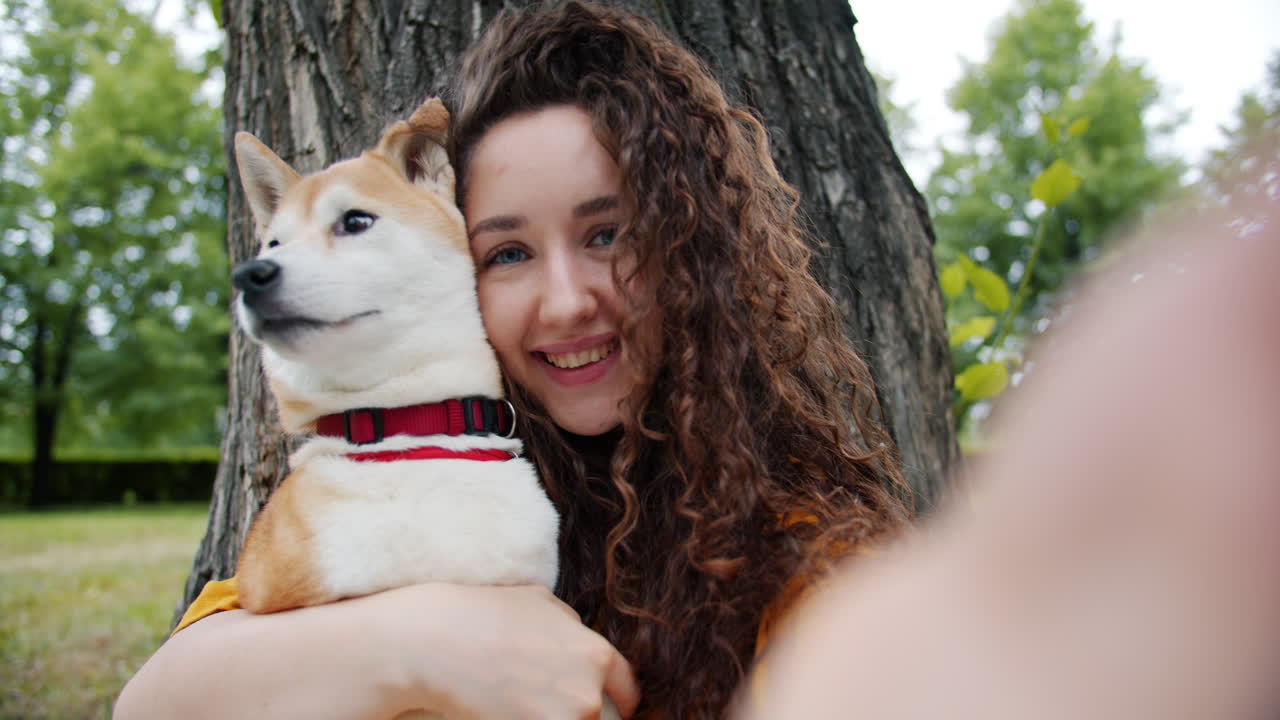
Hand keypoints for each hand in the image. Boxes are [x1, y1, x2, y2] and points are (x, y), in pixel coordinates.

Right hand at [386, 583, 639, 718]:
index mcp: (596, 655)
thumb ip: (571, 625)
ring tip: (517, 704)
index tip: (618, 710)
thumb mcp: (539, 601)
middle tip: (540, 700)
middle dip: (574, 711)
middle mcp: (586, 694)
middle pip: (595, 716)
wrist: (435, 643)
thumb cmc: (483, 615)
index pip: (628, 690)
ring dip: (549, 718)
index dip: (623, 701)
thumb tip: (582, 638)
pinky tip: (507, 715)